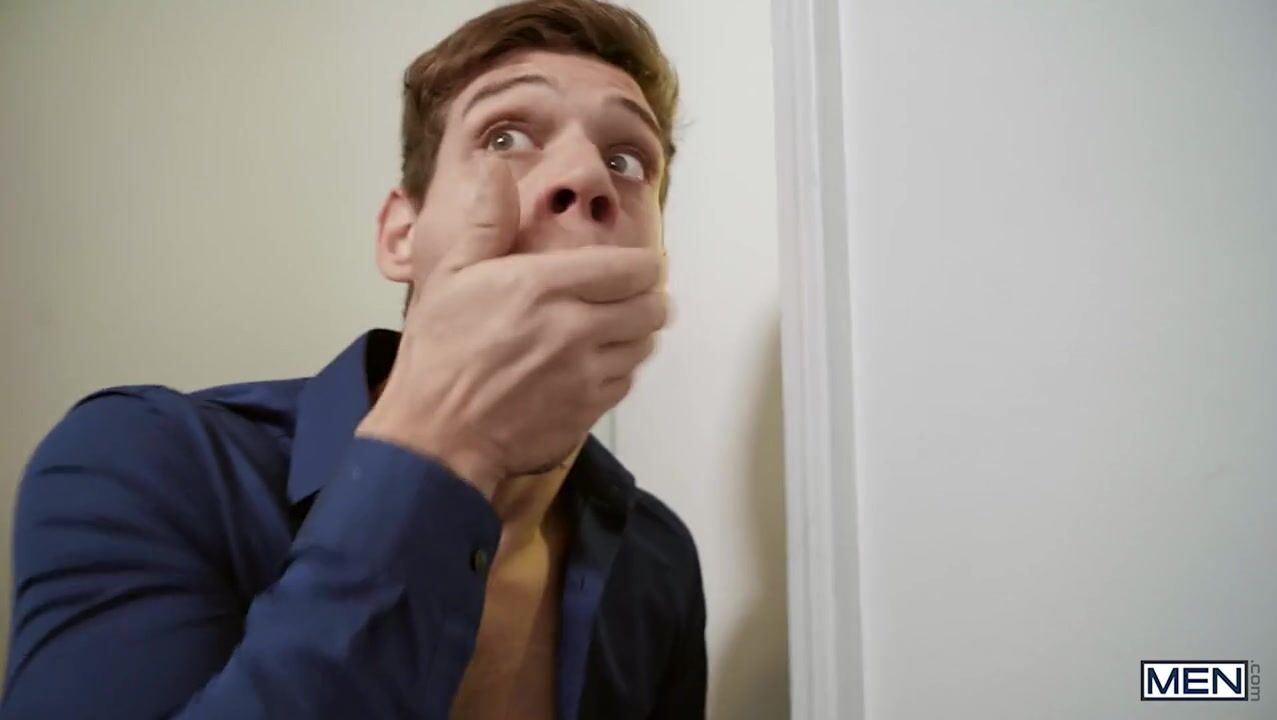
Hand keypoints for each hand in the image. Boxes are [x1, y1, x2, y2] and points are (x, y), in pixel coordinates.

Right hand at [356, 156, 667, 497]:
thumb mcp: (450, 274)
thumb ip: (485, 221)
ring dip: (636, 333)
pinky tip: (595, 363)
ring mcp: (586, 373)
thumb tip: (495, 169)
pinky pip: (626, 381)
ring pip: (644, 345)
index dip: (642, 265)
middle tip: (629, 295)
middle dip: (646, 297)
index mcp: (544, 285)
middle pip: (652, 307)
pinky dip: (620, 369)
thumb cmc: (439, 351)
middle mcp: (575, 327)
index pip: (634, 268)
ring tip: (613, 327)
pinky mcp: (588, 409)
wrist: (437, 434)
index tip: (631, 265)